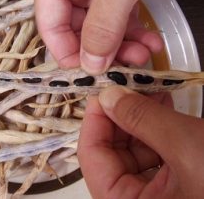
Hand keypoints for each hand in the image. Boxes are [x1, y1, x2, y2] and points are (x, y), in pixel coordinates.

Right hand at [32, 0, 180, 73]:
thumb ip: (103, 26)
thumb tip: (90, 63)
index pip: (49, 20)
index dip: (68, 50)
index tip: (90, 73)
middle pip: (74, 23)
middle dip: (101, 47)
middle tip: (127, 65)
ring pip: (98, 20)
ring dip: (121, 42)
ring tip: (144, 54)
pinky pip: (117, 9)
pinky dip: (132, 27)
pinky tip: (149, 40)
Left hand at [79, 86, 203, 198]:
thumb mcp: (183, 144)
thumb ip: (141, 119)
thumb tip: (109, 97)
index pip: (91, 159)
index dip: (95, 120)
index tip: (102, 90)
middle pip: (112, 155)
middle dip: (120, 117)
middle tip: (128, 87)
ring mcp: (161, 198)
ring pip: (135, 155)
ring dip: (141, 120)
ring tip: (151, 92)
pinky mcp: (179, 189)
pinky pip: (158, 159)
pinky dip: (159, 132)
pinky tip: (164, 108)